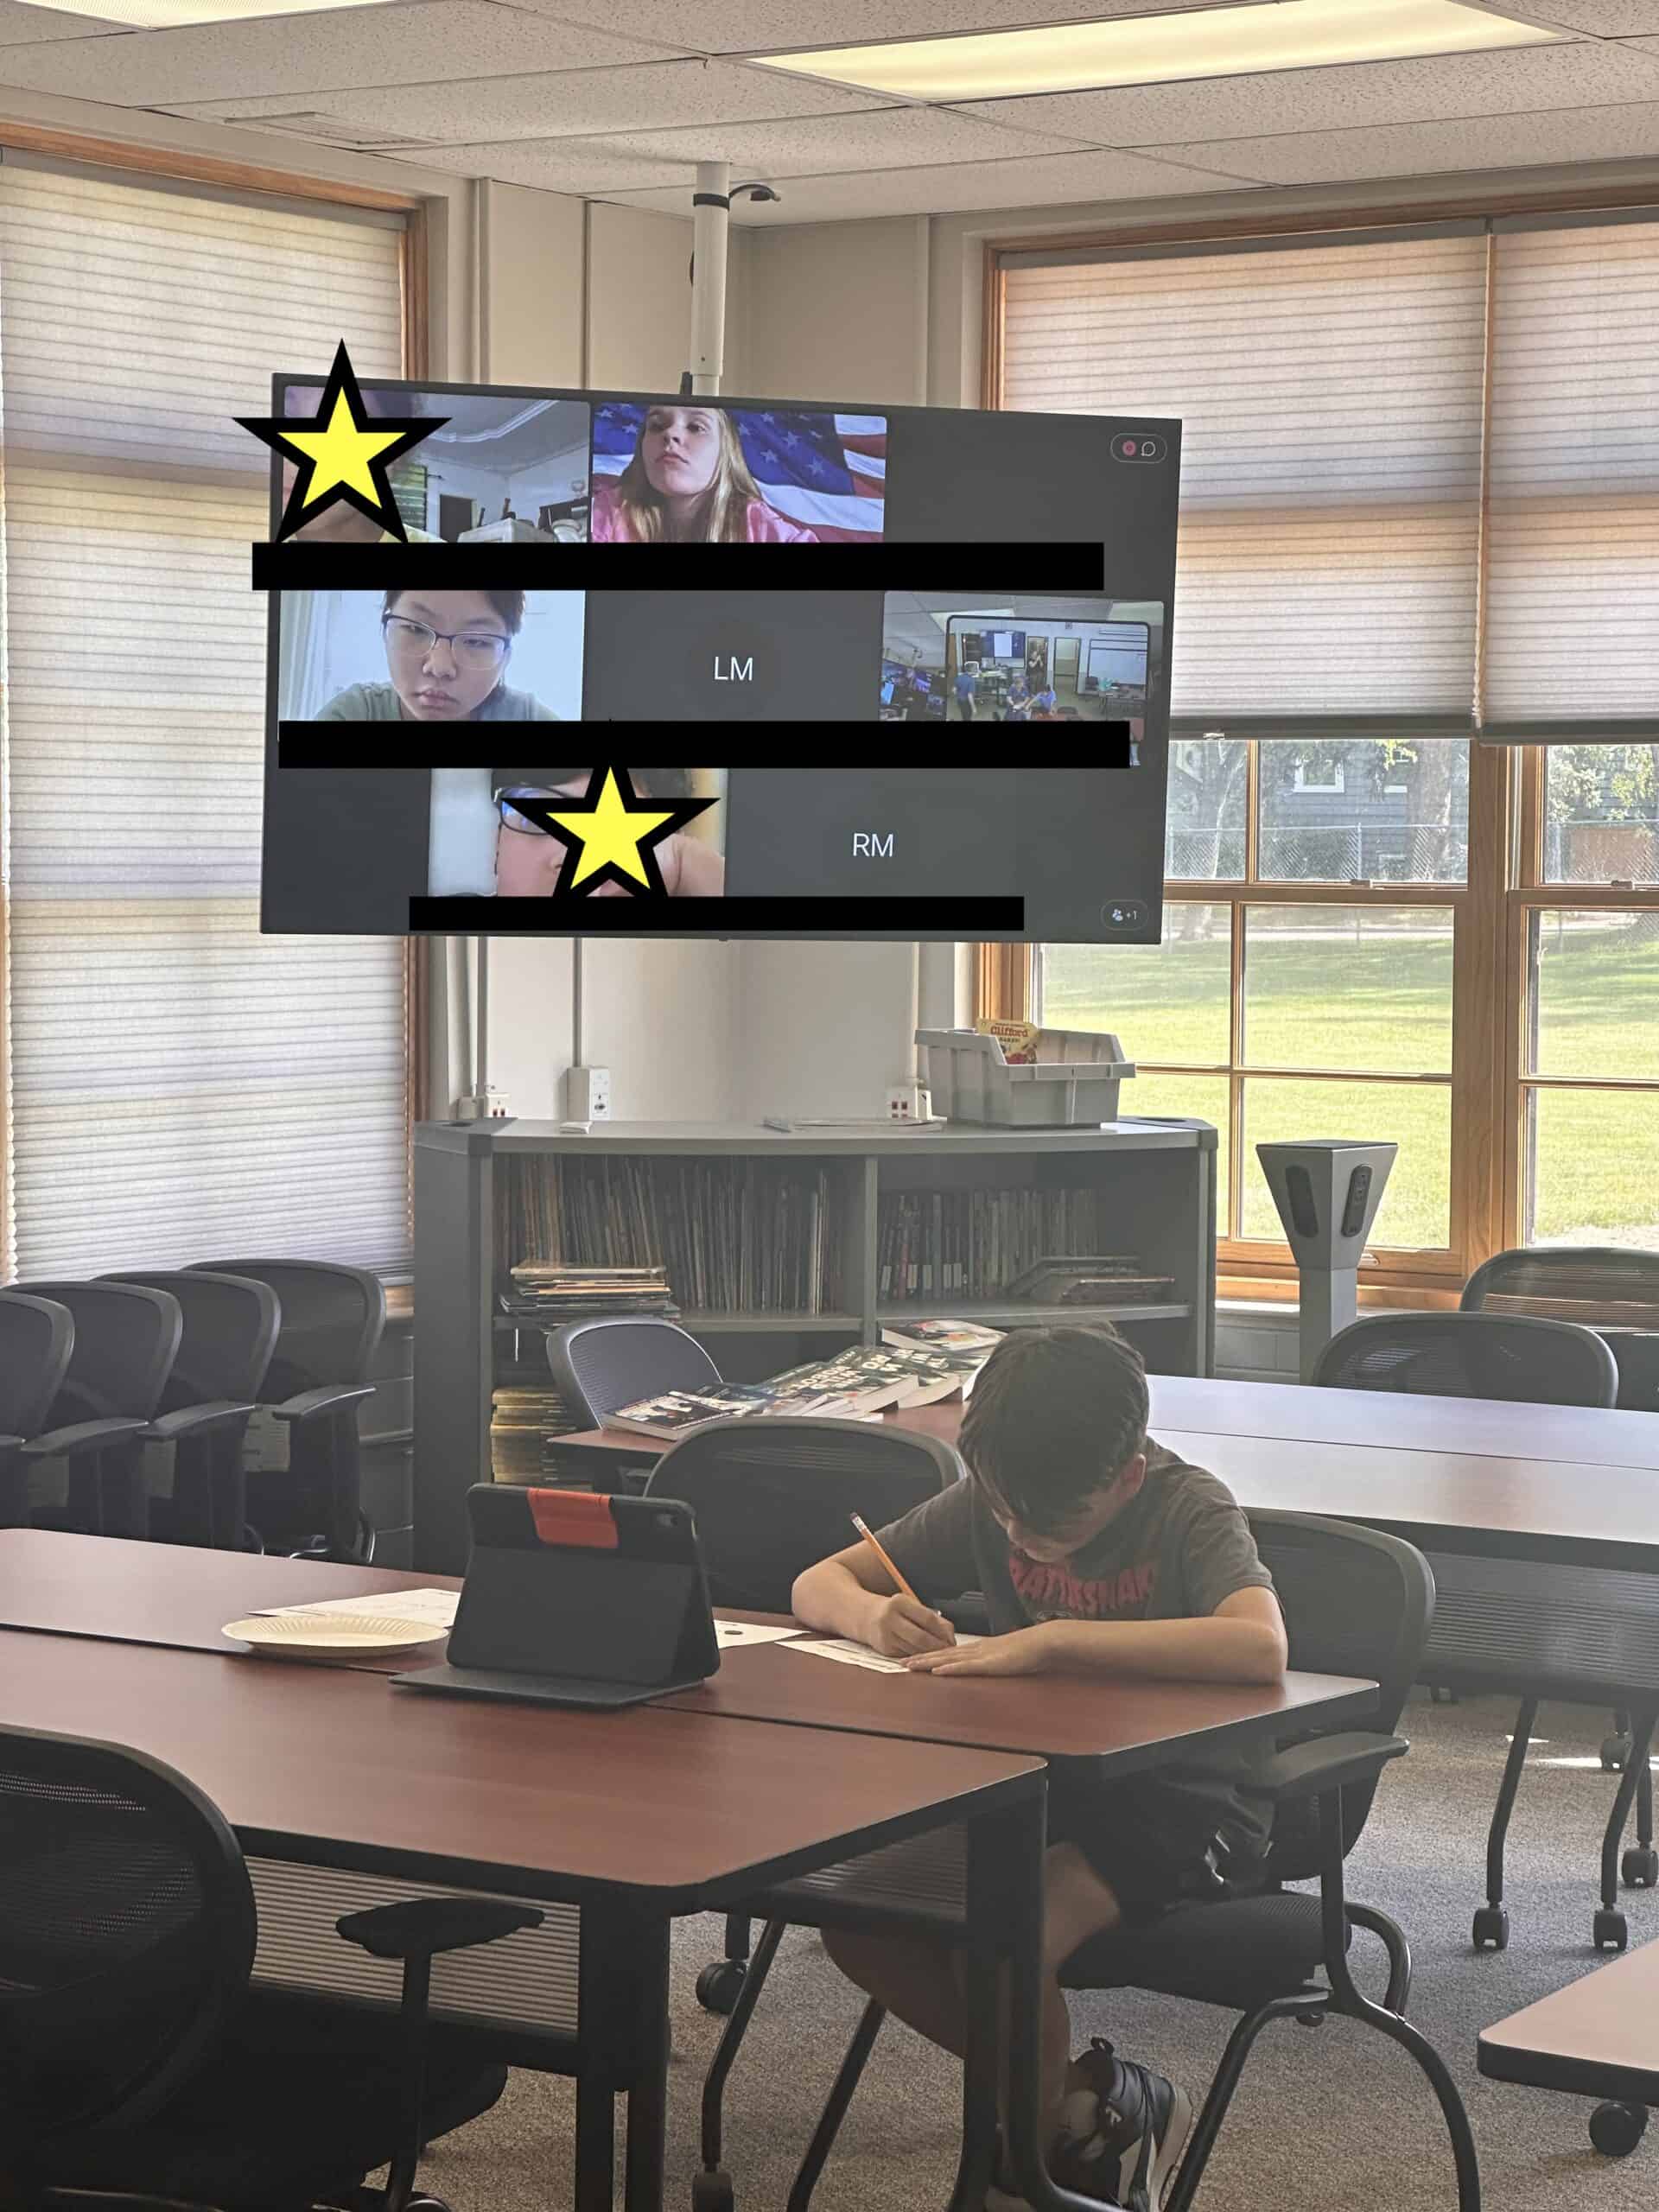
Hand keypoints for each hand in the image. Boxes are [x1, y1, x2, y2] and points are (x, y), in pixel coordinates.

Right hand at [865, 1594, 956, 1657]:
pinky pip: (907, 1655)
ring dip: (930, 1654)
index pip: (927, 1618)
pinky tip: (925, 1656)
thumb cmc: (894, 1611)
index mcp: (899, 1602)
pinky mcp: (884, 1649)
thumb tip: (950, 1637)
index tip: (951, 1640)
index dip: (942, 1631)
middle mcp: (890, 1618)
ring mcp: (885, 1634)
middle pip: (921, 1637)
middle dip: (938, 1647)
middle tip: (949, 1652)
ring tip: (940, 1655)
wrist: (864, 1616)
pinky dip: (919, 1657)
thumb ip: (933, 1618)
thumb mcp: (910, 1606)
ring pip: (915, 1649)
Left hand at [905, 1626, 1052, 1676]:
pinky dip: (950, 1669)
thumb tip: (988, 1666)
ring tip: (910, 1666)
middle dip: (921, 1658)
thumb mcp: (1007, 1658)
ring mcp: (982, 1656)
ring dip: (928, 1663)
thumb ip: (995, 1661)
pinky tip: (937, 1671)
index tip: (913, 1658)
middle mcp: (976, 1650)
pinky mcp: (990, 1664)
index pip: (949, 1652)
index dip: (930, 1655)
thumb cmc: (1030, 1650)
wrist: (1044, 1642)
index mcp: (980, 1649)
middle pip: (942, 1654)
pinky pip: (966, 1667)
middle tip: (900, 1663)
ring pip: (949, 1659)